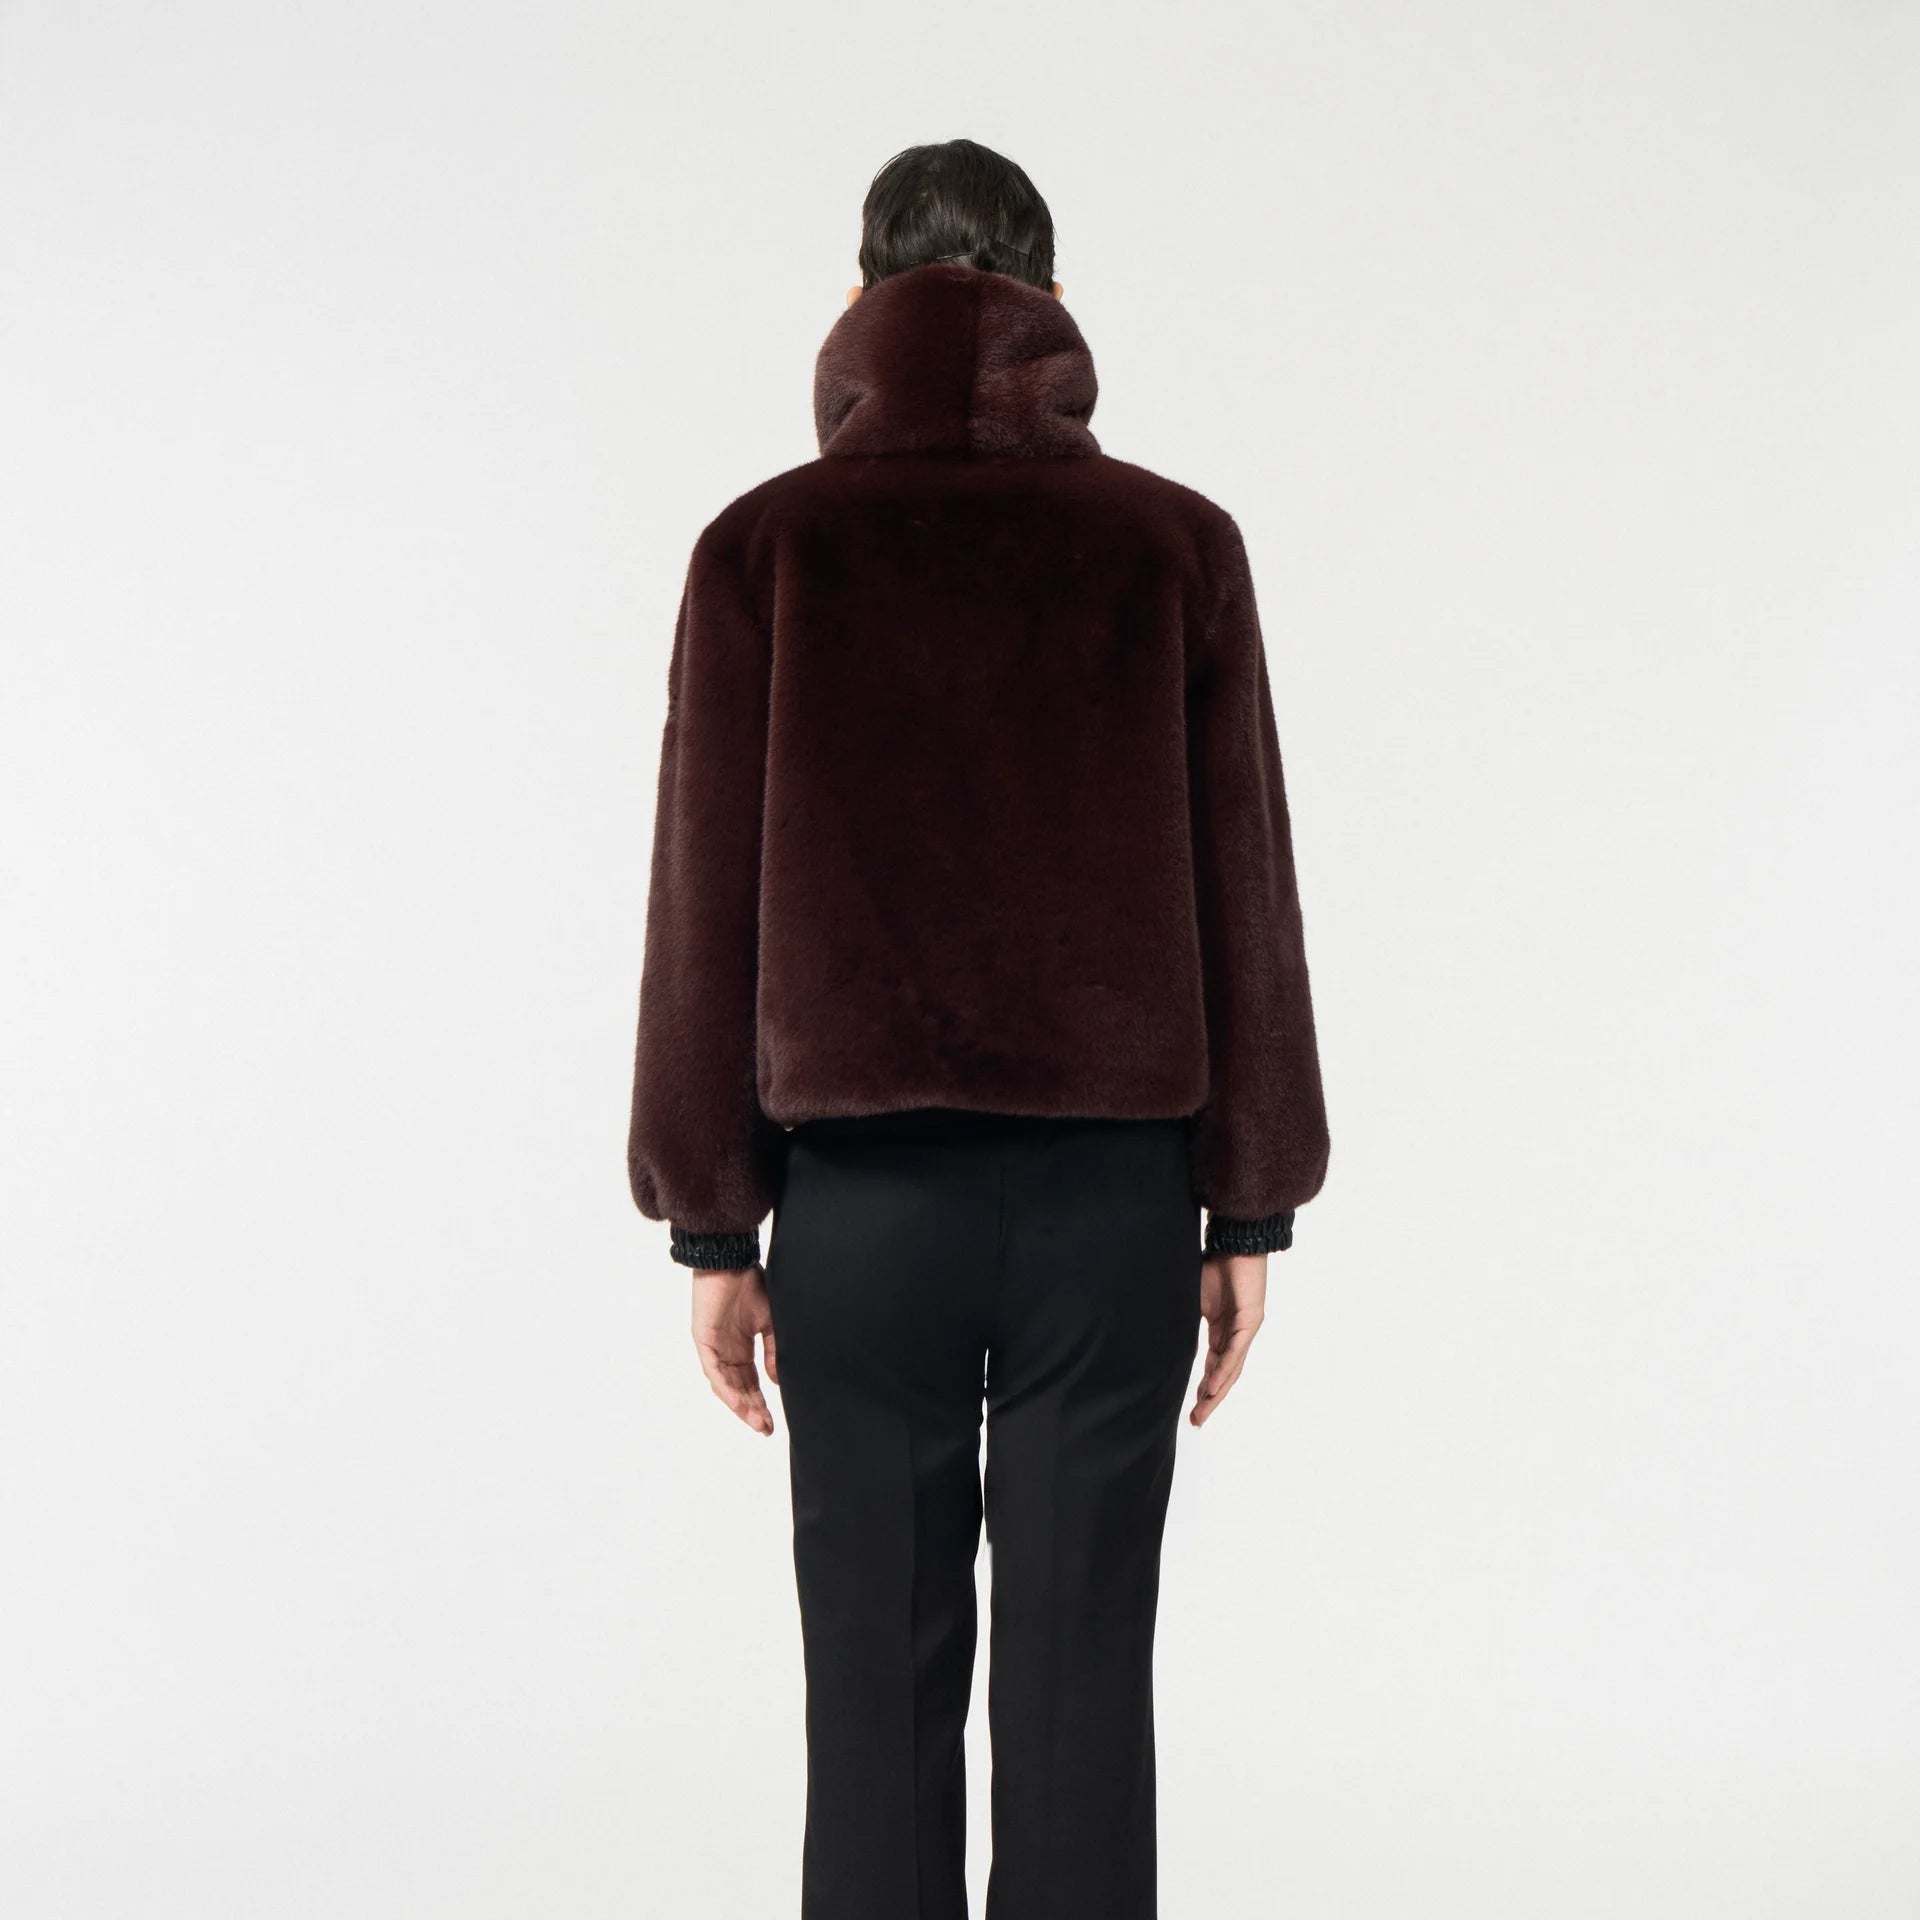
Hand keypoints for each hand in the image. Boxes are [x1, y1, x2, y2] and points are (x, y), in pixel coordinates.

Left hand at [691, 1265, 778, 1435]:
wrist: (731, 1261)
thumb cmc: (750, 1285)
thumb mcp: (770, 1322)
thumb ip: (774, 1350)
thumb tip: (777, 1381)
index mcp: (740, 1348)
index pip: (750, 1382)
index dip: (760, 1403)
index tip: (772, 1422)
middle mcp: (726, 1352)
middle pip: (739, 1389)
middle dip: (752, 1410)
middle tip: (766, 1429)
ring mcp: (714, 1348)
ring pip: (725, 1386)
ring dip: (741, 1406)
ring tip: (757, 1422)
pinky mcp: (704, 1342)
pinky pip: (714, 1372)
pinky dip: (727, 1389)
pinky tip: (739, 1404)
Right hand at [1190, 1252, 1267, 1426]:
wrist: (1236, 1242)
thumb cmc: (1215, 1265)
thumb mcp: (1195, 1299)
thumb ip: (1187, 1322)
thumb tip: (1168, 1341)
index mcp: (1222, 1330)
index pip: (1213, 1366)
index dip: (1203, 1387)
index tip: (1192, 1407)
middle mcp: (1236, 1334)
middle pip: (1224, 1374)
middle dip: (1210, 1398)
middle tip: (1196, 1420)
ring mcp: (1245, 1329)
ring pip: (1231, 1369)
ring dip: (1217, 1391)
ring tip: (1204, 1410)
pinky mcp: (1251, 1321)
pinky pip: (1236, 1351)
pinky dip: (1225, 1370)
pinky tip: (1215, 1386)